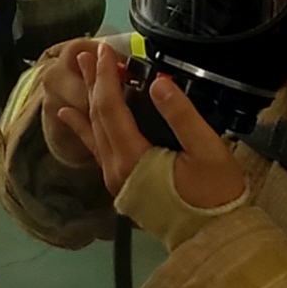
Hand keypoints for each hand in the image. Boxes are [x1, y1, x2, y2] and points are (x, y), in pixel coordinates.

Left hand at [60, 42, 249, 208]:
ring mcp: (115, 178)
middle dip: (92, 82)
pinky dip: (83, 127)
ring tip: (79, 71)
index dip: (106, 77)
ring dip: (87, 98)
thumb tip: (158, 82)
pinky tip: (70, 114)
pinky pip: (97, 148)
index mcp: (133, 158)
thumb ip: (181, 115)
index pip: (111, 109)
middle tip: (86, 51)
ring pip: (94, 130)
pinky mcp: (121, 183)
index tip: (104, 50)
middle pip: (97, 117)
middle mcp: (116, 169)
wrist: (213, 236)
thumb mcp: (207, 150)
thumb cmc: (216, 193)